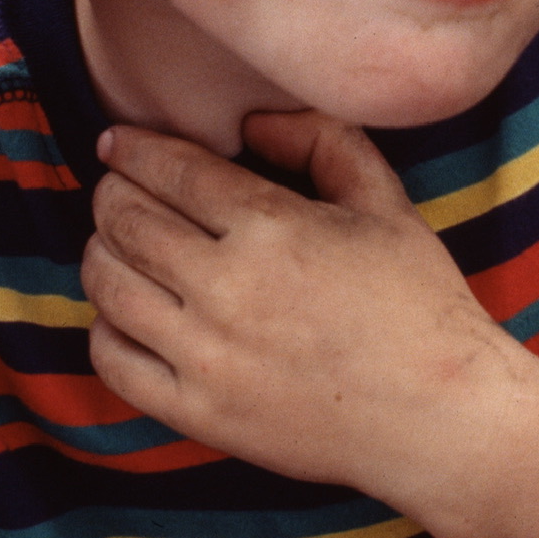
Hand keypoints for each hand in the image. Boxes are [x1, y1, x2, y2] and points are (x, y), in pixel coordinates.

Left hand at [82, 112, 530, 497]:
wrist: (438, 416)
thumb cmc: (417, 302)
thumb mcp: (383, 200)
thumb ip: (320, 140)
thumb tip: (252, 121)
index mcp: (273, 228)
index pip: (172, 171)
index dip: (134, 150)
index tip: (118, 144)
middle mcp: (229, 289)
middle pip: (128, 222)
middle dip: (112, 193)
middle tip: (115, 187)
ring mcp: (208, 357)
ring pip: (111, 287)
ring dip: (100, 252)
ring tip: (112, 241)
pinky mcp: (201, 415)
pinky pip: (116, 363)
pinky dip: (103, 327)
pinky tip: (122, 311)